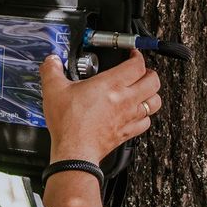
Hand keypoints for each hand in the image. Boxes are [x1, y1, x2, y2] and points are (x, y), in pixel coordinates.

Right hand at [40, 49, 161, 162]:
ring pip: (155, 102)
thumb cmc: (69, 123)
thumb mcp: (54, 90)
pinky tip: (135, 113)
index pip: (138, 65)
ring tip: (142, 90)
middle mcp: (126, 99)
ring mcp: (129, 117)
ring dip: (151, 94)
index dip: (138, 56)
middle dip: (149, 73)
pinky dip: (144, 116)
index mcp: (111, 84)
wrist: (74, 152)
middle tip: (140, 71)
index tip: (133, 55)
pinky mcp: (128, 132)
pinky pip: (146, 122)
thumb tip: (51, 61)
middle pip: (153, 81)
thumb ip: (51, 71)